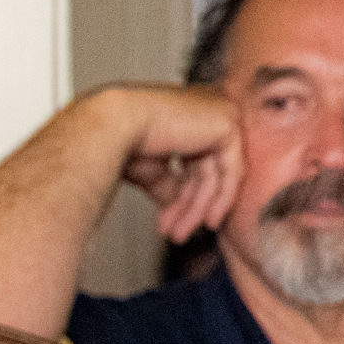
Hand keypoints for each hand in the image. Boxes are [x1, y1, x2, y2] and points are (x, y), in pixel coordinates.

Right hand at [101, 83, 242, 243]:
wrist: (112, 126)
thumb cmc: (117, 136)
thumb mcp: (148, 168)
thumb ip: (166, 184)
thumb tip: (173, 204)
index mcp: (185, 115)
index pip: (195, 162)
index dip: (184, 196)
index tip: (172, 221)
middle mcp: (205, 111)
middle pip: (206, 171)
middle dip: (190, 207)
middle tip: (177, 232)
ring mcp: (219, 114)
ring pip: (217, 175)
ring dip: (198, 209)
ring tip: (182, 231)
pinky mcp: (227, 125)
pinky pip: (231, 170)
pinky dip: (221, 198)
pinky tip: (208, 219)